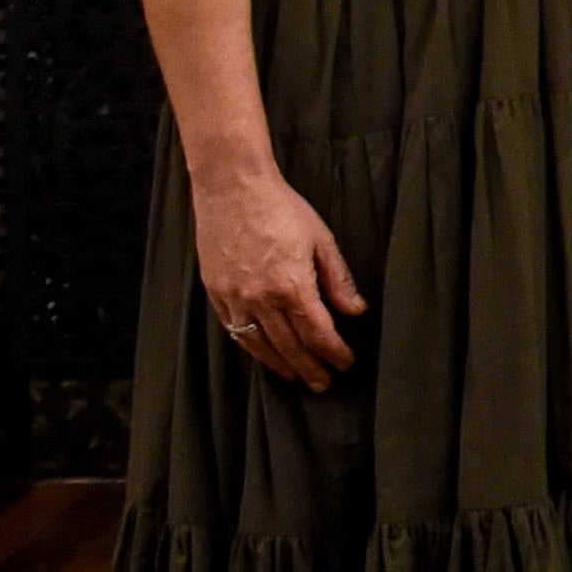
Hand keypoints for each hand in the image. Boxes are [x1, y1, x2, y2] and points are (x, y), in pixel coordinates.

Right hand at [190, 163, 366, 388]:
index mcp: (292, 286)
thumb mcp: (321, 239)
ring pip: (260, 344)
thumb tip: (355, 311)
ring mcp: (235, 298)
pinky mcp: (215, 292)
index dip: (333, 352)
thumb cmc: (281, 208)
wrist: (232, 188)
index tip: (345, 362)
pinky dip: (251, 347)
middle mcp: (261, 299)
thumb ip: (338, 279)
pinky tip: (263, 354)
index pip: (318, 333)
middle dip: (310, 367)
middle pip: (290, 346)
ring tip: (296, 377)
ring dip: (280, 364)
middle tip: (323, 383)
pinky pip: (234, 330)